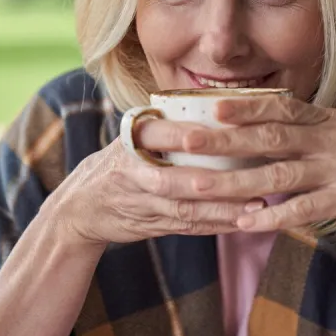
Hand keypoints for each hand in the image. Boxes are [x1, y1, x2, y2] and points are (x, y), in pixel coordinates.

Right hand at [47, 119, 264, 248]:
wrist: (78, 208)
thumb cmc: (117, 164)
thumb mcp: (128, 138)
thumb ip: (162, 127)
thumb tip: (220, 108)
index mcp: (127, 141)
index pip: (155, 134)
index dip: (183, 134)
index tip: (219, 131)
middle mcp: (129, 172)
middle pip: (169, 179)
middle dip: (208, 181)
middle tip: (247, 177)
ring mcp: (138, 202)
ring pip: (181, 208)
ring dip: (220, 209)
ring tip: (256, 204)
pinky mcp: (147, 224)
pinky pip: (185, 227)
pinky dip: (214, 226)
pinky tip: (242, 222)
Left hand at [177, 95, 335, 239]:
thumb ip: (300, 129)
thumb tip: (249, 123)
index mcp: (326, 120)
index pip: (281, 108)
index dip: (247, 106)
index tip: (212, 106)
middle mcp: (332, 139)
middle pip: (271, 138)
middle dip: (226, 140)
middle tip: (188, 141)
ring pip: (280, 175)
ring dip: (236, 181)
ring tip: (200, 186)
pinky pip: (303, 209)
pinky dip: (271, 216)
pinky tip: (243, 222)